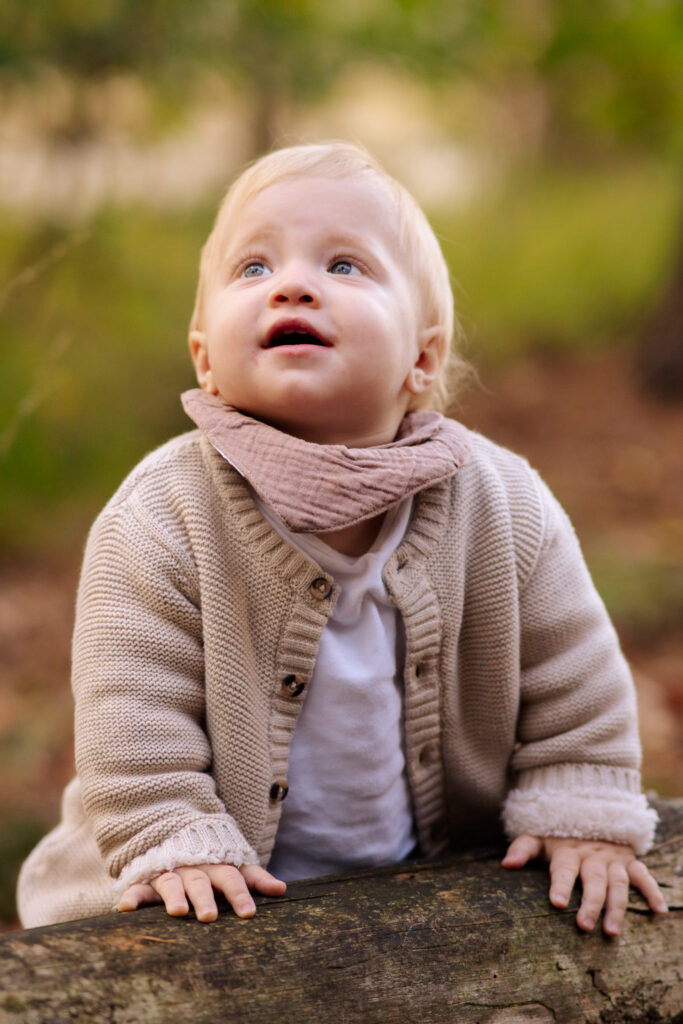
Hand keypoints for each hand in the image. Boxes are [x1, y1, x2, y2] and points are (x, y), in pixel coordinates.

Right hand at [118, 862, 285, 921]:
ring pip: (172, 883)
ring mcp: (170, 872)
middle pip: (201, 882)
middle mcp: (194, 869)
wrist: (176, 832)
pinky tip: (125, 908)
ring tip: (178, 912)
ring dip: (174, 896)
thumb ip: (255, 877)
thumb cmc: (212, 859)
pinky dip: (132, 896)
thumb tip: (283, 890)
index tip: (248, 913)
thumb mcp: (234, 864)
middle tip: (210, 917)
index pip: (232, 878)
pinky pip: (138, 887)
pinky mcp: (147, 879)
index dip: (240, 894)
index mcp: (217, 866)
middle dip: (206, 898)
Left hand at [502, 835, 666, 935]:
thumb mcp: (539, 836)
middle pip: (593, 881)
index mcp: (568, 851)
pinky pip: (643, 875)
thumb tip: (506, 864)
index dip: (561, 885)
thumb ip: (522, 848)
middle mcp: (592, 856)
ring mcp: (613, 859)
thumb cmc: (559, 834)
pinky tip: (659, 911)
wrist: (590, 811)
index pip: (564, 869)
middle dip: (590, 903)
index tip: (558, 904)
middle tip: (585, 927)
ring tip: (612, 931)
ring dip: (617, 907)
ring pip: (617, 884)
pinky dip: (652, 891)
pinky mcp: (629, 861)